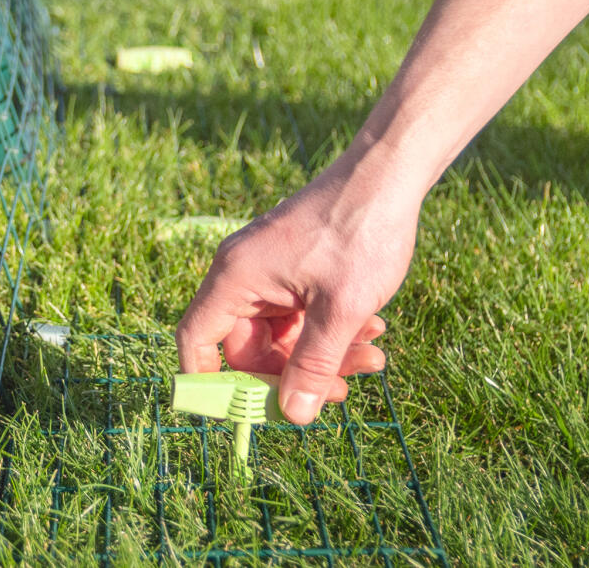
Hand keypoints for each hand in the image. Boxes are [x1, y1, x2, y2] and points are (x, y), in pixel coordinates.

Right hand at [176, 165, 419, 423]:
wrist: (391, 173)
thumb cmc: (362, 231)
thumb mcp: (341, 309)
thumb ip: (314, 365)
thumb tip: (293, 416)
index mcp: (237, 277)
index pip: (197, 340)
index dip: (209, 383)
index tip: (244, 413)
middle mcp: (245, 273)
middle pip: (249, 348)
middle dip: (296, 374)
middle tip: (346, 390)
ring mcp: (271, 271)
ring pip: (284, 336)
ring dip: (327, 354)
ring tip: (375, 356)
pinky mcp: (296, 268)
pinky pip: (302, 315)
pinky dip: (333, 329)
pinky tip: (374, 329)